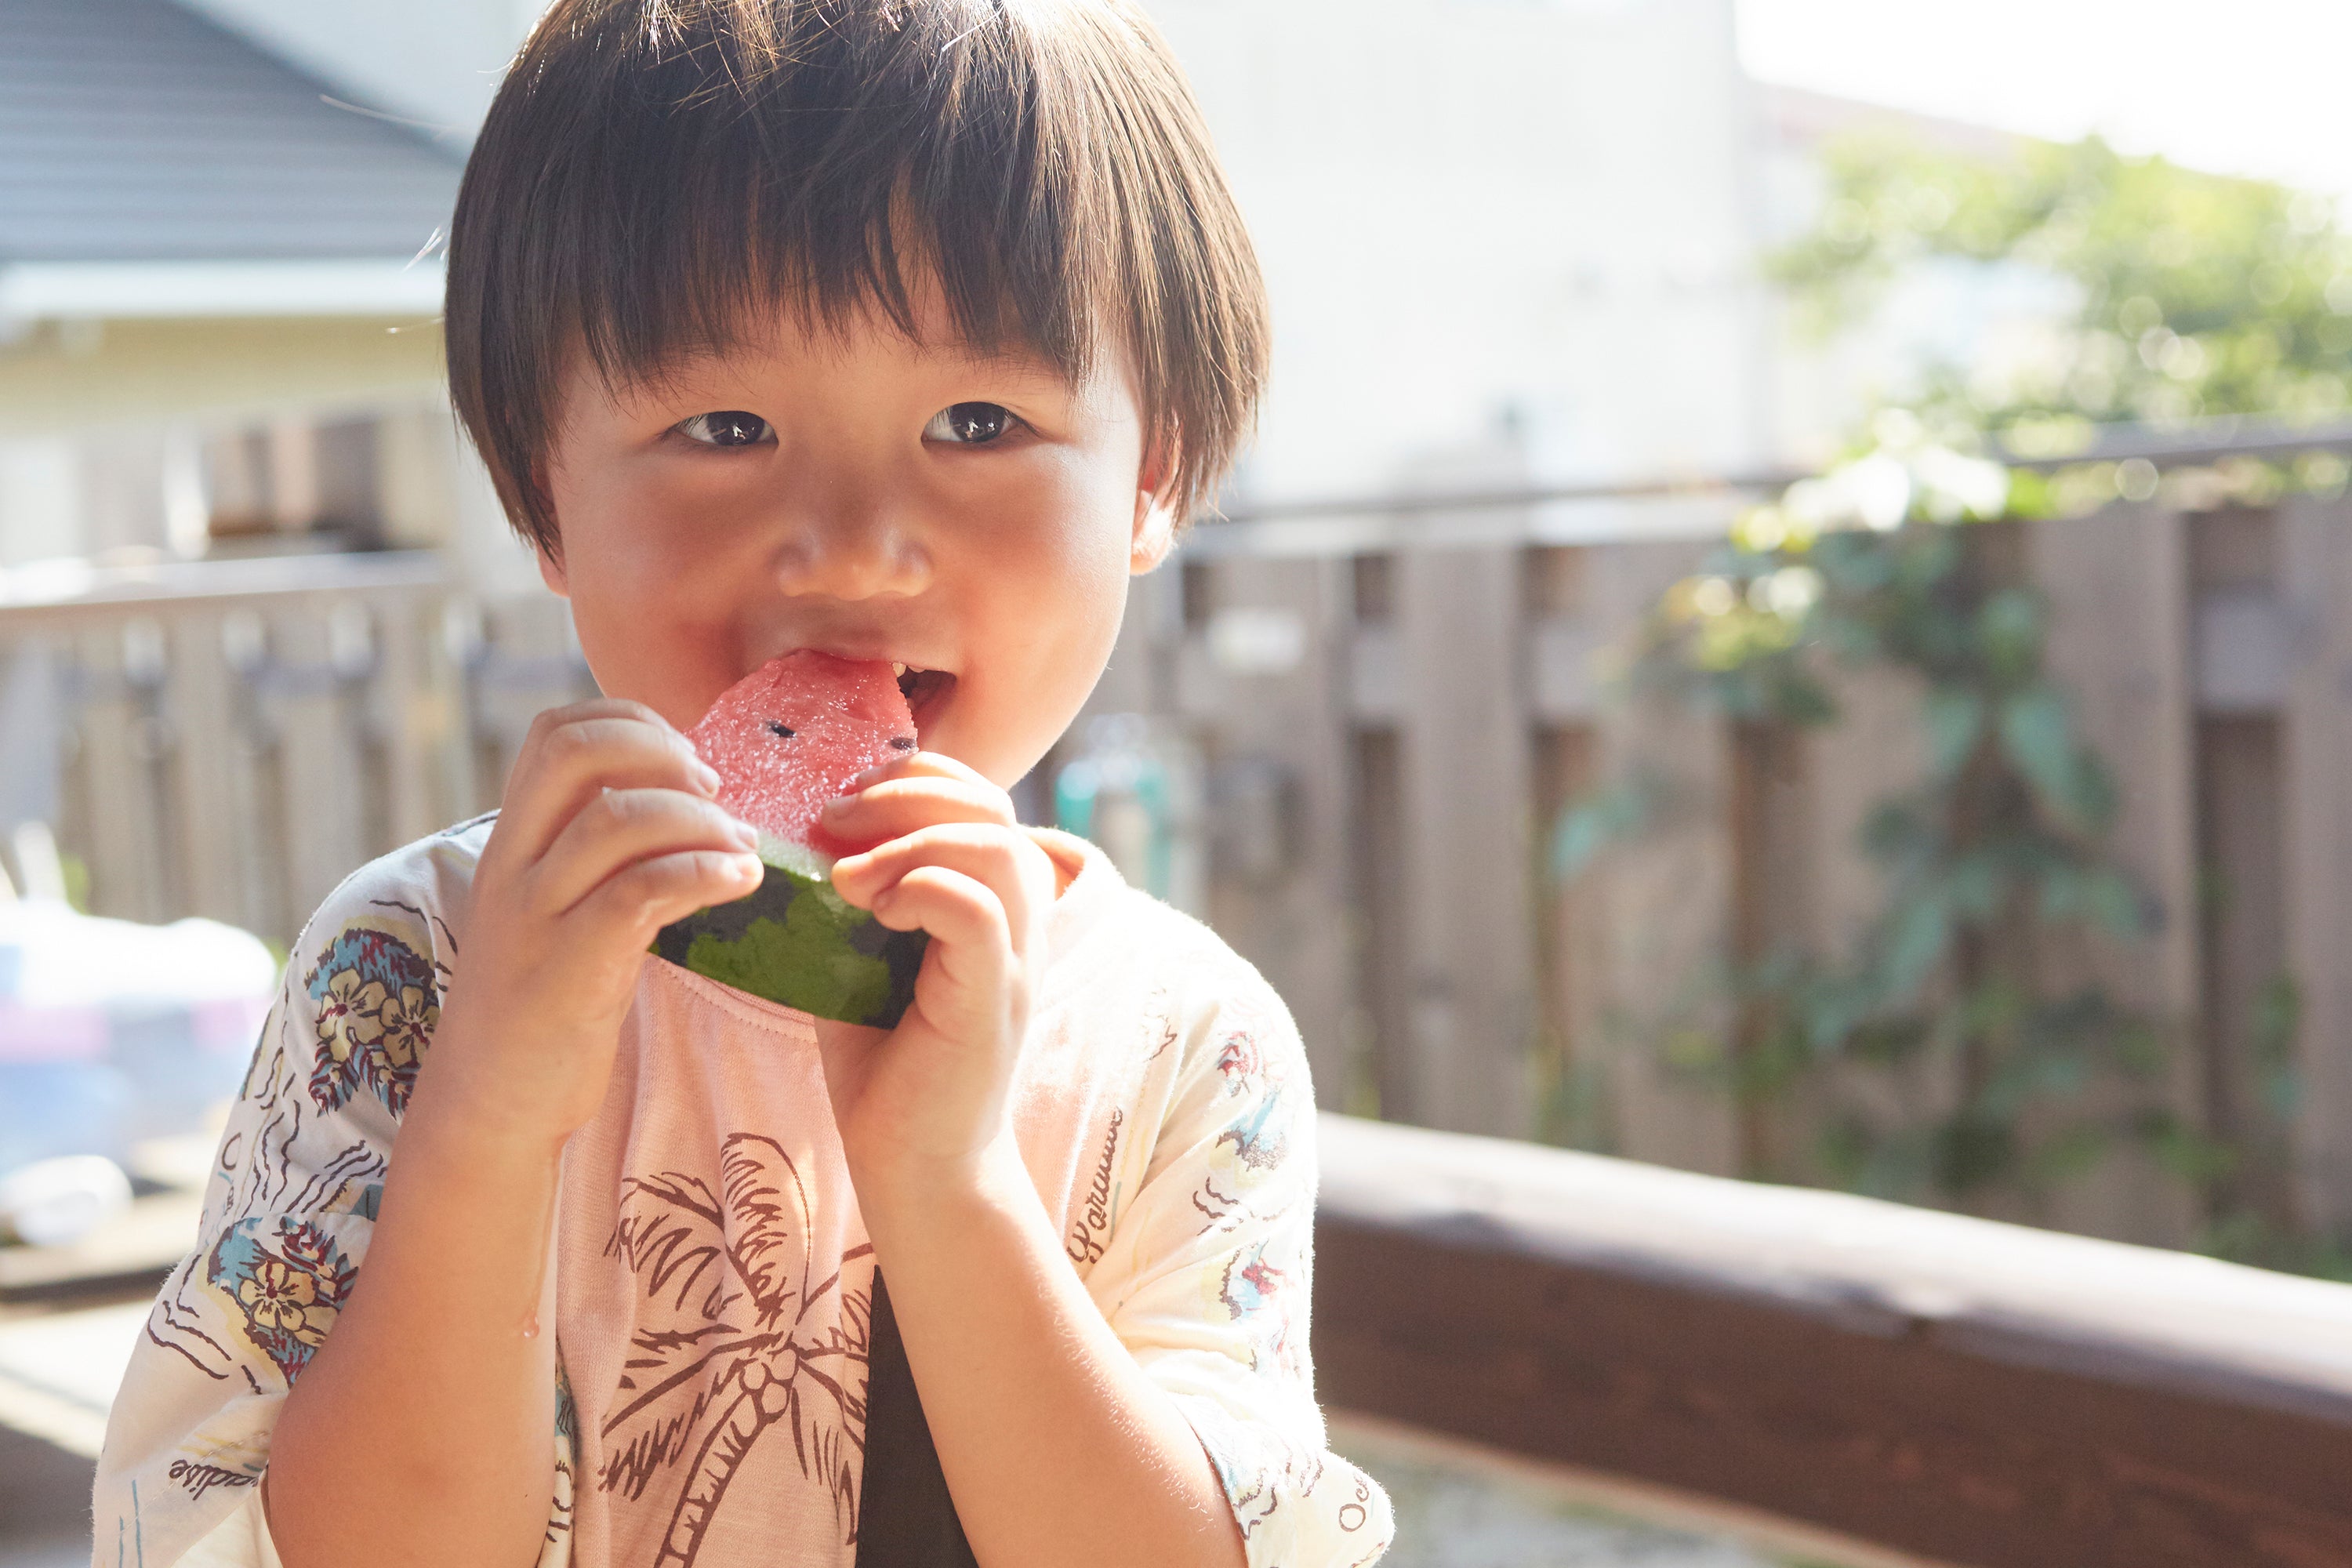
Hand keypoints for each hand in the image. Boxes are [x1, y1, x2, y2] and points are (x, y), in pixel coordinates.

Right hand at [425, 699, 764, 1143]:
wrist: (490, 1104)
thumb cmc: (545, 1002)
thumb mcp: (559, 908)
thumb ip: (599, 854)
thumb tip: (689, 801)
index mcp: (513, 841)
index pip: (555, 731)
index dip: (631, 722)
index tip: (687, 762)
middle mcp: (514, 865)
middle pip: (575, 751)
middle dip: (661, 751)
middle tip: (715, 792)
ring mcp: (536, 916)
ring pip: (616, 820)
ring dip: (700, 819)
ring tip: (745, 848)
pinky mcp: (567, 971)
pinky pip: (638, 892)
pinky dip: (702, 871)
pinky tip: (742, 879)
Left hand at [816, 753, 1059, 1185]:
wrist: (913, 1164)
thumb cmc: (885, 1063)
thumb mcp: (858, 957)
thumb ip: (853, 896)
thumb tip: (801, 833)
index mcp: (992, 902)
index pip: (979, 797)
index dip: (916, 776)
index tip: (844, 802)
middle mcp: (1019, 924)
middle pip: (991, 808)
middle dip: (905, 795)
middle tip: (832, 824)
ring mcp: (1014, 961)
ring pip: (994, 848)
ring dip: (911, 843)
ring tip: (850, 880)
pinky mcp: (995, 1001)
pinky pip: (978, 911)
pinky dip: (920, 891)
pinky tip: (874, 916)